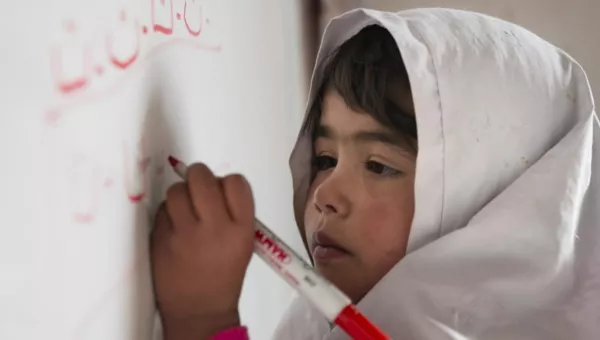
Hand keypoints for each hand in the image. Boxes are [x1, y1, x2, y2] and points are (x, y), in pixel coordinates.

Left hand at [150, 163, 254, 339]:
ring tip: (185, 212)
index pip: (235, 182)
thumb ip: (233, 211)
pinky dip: (167, 213)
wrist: (199, 309)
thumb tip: (212, 183)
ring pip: (176, 190)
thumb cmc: (224, 274)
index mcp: (241, 229)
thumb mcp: (243, 243)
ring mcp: (184, 233)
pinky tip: (174, 228)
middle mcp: (214, 228)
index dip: (226, 182)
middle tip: (198, 191)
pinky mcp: (160, 240)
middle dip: (198, 178)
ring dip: (180, 195)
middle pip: (201, 176)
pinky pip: (161, 210)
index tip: (221, 192)